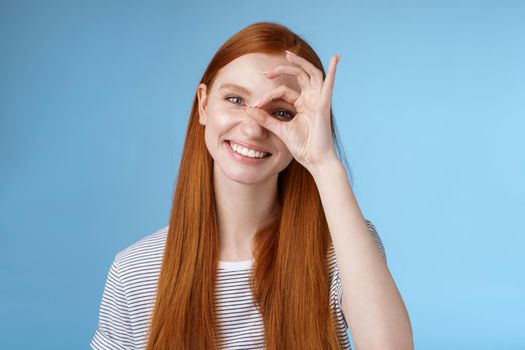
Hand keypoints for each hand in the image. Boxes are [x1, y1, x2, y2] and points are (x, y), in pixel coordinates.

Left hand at [244, 50, 340, 173]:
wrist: (315, 160)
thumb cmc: (302, 147)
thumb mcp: (279, 130)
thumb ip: (265, 119)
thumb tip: (248, 110)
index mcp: (302, 105)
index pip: (284, 91)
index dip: (267, 96)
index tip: (254, 107)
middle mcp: (311, 100)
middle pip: (298, 76)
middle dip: (282, 70)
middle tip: (266, 71)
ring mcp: (319, 101)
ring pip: (311, 74)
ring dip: (301, 63)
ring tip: (289, 54)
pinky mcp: (323, 106)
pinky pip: (329, 85)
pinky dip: (334, 71)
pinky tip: (335, 58)